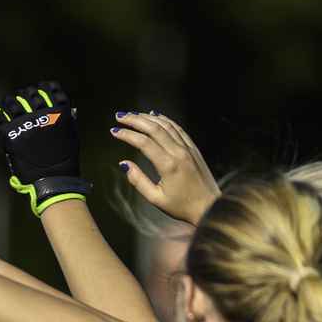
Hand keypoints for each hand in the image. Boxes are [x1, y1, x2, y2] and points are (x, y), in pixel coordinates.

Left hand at [0, 80, 88, 215]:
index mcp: (59, 114)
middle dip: (24, 94)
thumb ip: (68, 123)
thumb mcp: (72, 138)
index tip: (40, 86)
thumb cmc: (65, 164)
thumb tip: (70, 111)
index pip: (53, 92)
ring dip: (8, 102)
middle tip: (19, 96)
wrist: (52, 181)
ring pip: (12, 104)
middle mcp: (42, 116)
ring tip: (4, 102)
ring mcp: (25, 125)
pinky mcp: (10, 136)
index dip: (46, 87)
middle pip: (30, 96)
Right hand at [111, 111, 220, 226]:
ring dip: (149, 118)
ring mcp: (188, 149)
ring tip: (133, 115)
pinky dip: (165, 120)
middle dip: (135, 121)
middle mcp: (179, 153)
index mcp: (168, 166)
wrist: (209, 206)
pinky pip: (178, 129)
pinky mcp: (193, 149)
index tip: (113, 132)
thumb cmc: (180, 206)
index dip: (127, 135)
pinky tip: (155, 116)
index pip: (144, 143)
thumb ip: (138, 181)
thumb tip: (124, 163)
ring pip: (167, 126)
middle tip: (119, 117)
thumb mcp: (155, 198)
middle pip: (155, 129)